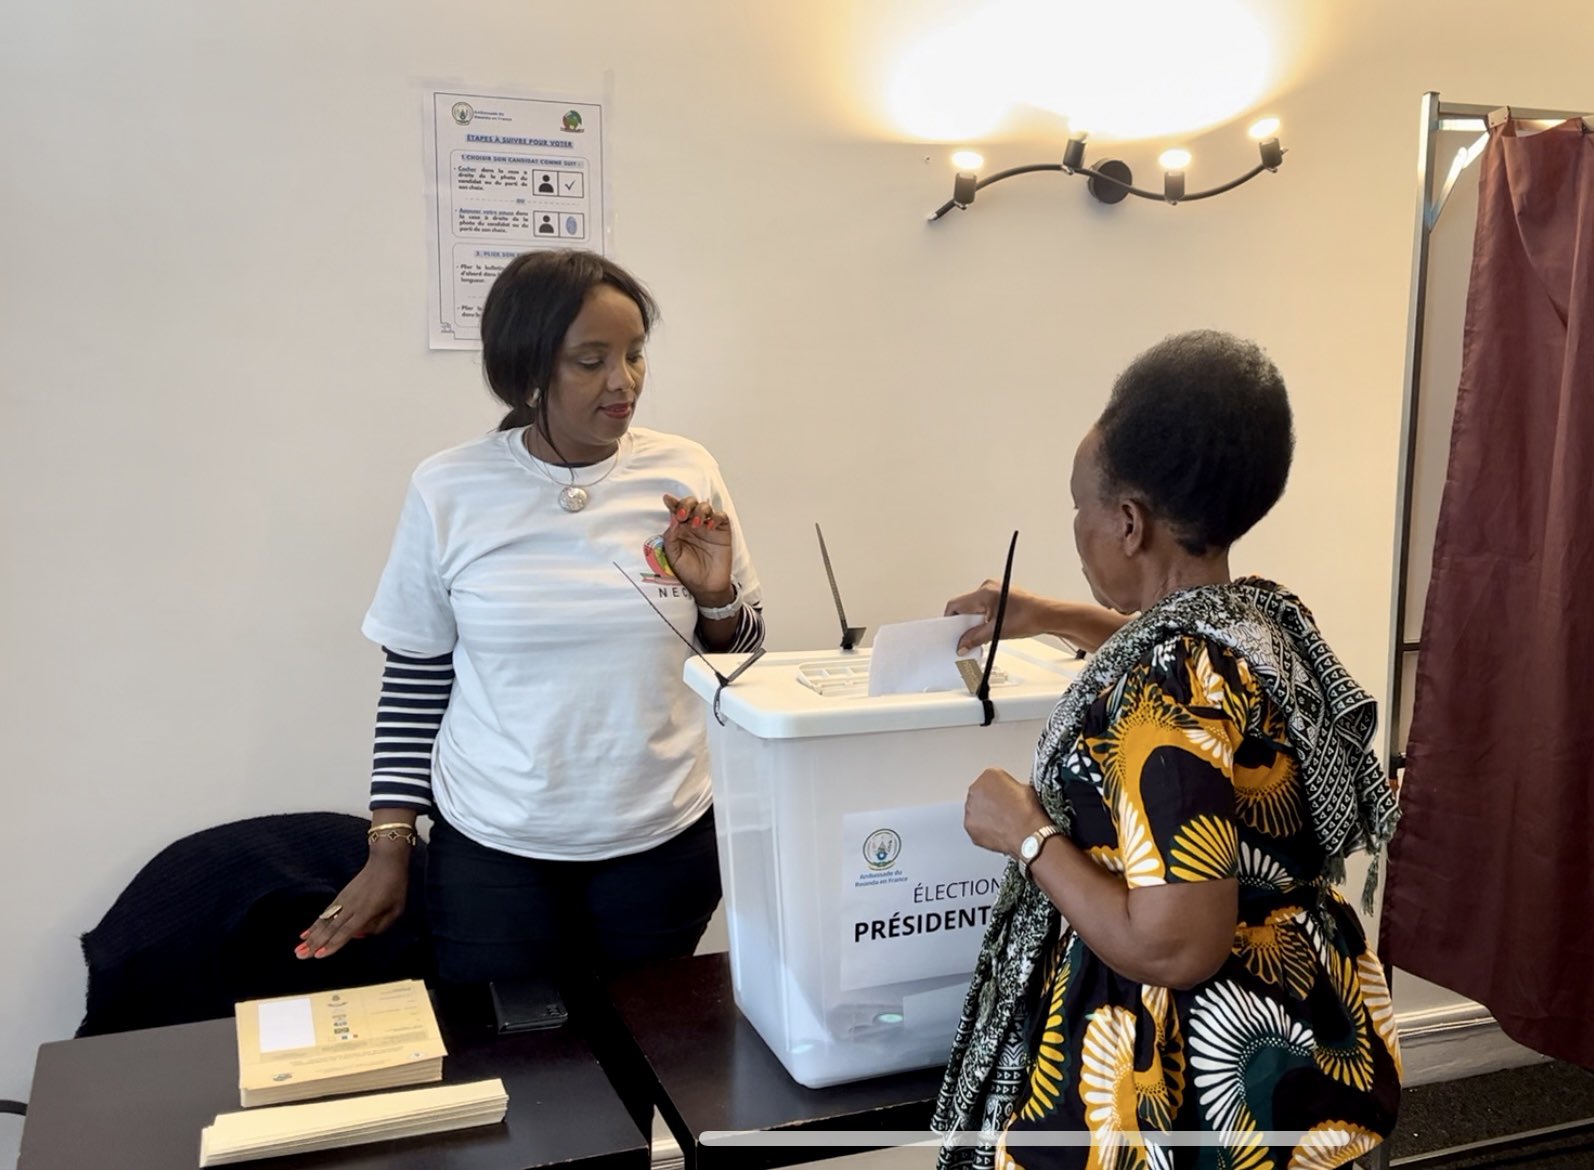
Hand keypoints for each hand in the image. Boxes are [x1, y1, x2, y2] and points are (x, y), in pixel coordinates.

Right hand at [295, 851, 409, 959]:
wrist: (385, 862)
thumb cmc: (394, 887)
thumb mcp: (396, 910)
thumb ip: (379, 926)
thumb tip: (358, 935)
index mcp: (366, 911)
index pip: (346, 932)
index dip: (332, 945)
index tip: (318, 956)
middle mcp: (351, 906)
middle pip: (330, 929)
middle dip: (314, 944)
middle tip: (299, 956)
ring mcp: (343, 900)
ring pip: (324, 922)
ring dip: (310, 937)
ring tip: (298, 949)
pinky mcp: (340, 896)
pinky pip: (325, 914)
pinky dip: (314, 925)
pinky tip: (304, 934)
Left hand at [662, 493, 733, 605]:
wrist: (706, 587)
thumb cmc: (689, 572)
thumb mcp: (673, 556)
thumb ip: (670, 538)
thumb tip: (672, 519)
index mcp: (680, 529)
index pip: (676, 511)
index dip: (672, 503)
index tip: (667, 499)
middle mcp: (693, 525)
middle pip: (691, 504)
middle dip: (686, 505)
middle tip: (683, 515)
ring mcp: (708, 527)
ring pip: (706, 507)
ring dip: (700, 511)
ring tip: (696, 524)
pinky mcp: (722, 531)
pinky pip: (721, 517)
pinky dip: (716, 517)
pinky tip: (710, 526)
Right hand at [945, 580, 1048, 653]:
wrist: (1047, 616)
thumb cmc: (1030, 618)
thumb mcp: (997, 632)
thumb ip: (975, 639)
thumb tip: (962, 645)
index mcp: (984, 592)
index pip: (955, 605)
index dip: (950, 621)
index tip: (951, 633)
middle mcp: (988, 587)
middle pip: (964, 606)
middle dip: (963, 624)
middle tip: (966, 638)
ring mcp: (994, 590)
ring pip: (974, 607)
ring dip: (974, 622)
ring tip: (983, 634)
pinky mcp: (999, 595)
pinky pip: (983, 606)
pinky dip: (982, 618)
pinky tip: (989, 629)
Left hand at [963, 767, 1049, 856]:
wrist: (1028, 833)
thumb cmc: (1028, 812)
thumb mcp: (1025, 788)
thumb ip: (1011, 787)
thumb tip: (1012, 793)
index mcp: (989, 775)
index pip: (990, 780)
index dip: (1000, 790)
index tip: (1005, 796)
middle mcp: (975, 789)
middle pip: (979, 794)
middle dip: (988, 802)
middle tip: (1002, 811)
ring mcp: (970, 808)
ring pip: (975, 810)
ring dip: (984, 815)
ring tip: (1001, 822)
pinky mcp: (969, 825)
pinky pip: (974, 826)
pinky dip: (982, 830)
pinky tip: (996, 831)